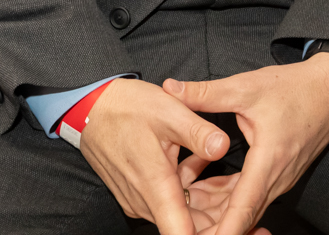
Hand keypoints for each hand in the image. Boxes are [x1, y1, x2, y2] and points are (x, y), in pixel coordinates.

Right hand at [78, 78, 230, 234]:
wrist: (91, 109)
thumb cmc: (128, 107)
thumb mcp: (168, 110)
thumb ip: (197, 132)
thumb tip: (223, 146)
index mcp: (155, 185)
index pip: (181, 232)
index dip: (210, 233)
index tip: (229, 226)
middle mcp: (144, 201)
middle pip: (185, 225)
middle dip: (214, 214)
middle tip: (237, 190)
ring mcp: (138, 200)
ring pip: (178, 212)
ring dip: (203, 199)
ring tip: (226, 177)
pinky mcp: (136, 195)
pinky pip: (167, 201)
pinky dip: (187, 188)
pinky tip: (199, 162)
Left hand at [166, 53, 328, 234]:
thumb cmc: (295, 88)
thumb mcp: (247, 86)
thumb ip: (206, 93)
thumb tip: (170, 89)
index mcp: (269, 160)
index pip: (243, 208)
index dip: (224, 231)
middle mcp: (277, 178)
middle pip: (242, 217)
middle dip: (213, 228)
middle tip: (184, 227)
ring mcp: (279, 180)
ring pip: (245, 208)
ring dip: (218, 214)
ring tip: (186, 211)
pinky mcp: (278, 176)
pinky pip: (251, 197)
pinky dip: (229, 200)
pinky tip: (204, 194)